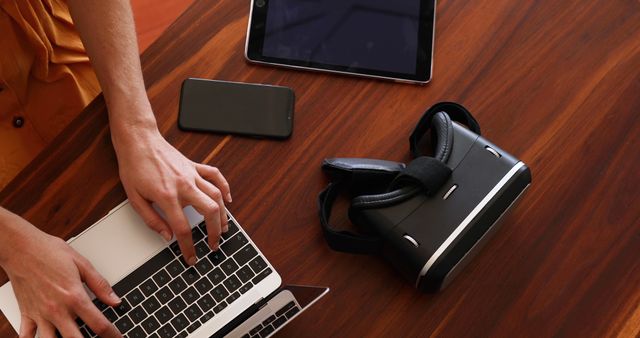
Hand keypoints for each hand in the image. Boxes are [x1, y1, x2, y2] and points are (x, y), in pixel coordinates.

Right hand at [0, 216, 121, 337]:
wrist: (21, 247)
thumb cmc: (50, 251)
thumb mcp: (82, 264)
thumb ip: (100, 285)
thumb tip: (116, 300)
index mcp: (74, 296)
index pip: (98, 324)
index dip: (112, 335)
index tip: (118, 337)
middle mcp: (57, 309)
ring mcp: (40, 314)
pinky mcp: (26, 314)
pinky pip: (26, 337)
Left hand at [114, 127, 231, 264]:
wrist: (139, 141)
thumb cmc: (134, 168)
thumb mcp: (135, 198)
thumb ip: (152, 220)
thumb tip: (166, 236)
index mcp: (167, 196)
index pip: (183, 228)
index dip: (188, 247)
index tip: (192, 257)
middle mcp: (184, 185)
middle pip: (209, 212)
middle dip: (214, 232)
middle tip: (213, 245)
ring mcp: (192, 175)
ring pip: (217, 196)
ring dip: (224, 215)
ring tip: (224, 229)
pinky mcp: (195, 166)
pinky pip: (216, 176)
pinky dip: (225, 188)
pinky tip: (228, 199)